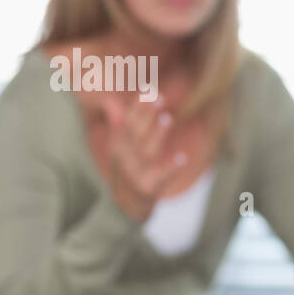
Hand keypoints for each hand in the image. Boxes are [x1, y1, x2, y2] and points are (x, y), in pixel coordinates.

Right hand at [95, 93, 185, 222]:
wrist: (126, 206)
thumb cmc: (127, 170)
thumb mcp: (119, 147)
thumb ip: (118, 124)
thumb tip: (110, 101)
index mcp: (118, 144)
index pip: (128, 121)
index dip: (138, 105)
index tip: (149, 88)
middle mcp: (124, 157)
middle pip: (136, 133)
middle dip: (147, 115)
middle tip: (158, 97)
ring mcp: (134, 173)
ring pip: (147, 152)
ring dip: (157, 135)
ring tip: (168, 119)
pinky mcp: (147, 188)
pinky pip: (160, 177)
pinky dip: (171, 168)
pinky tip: (183, 158)